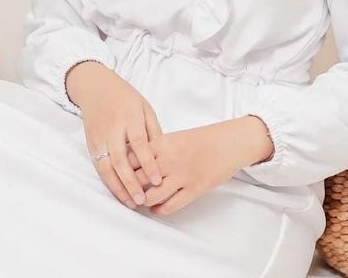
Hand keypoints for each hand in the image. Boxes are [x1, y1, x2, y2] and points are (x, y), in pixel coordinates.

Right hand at [65, 61, 163, 210]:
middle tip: (142, 201)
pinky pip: (98, 167)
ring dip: (117, 188)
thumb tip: (162, 155)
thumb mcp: (144, 107)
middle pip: (119, 160)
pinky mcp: (90, 144)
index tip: (157, 180)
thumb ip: (153, 130)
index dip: (147, 164)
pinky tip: (118, 193)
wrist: (96, 88)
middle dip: (130, 183)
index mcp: (129, 117)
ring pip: (105, 167)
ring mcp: (99, 138)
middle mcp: (112, 129)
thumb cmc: (125, 97)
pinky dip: (108, 182)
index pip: (139, 144)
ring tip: (130, 203)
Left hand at [124, 117, 271, 215]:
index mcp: (163, 144)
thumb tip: (135, 162)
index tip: (118, 173)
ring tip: (140, 201)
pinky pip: (170, 206)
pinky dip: (159, 210)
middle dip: (128, 188)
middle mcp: (169, 160)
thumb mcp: (176, 137)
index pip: (131, 158)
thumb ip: (156, 149)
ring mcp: (181, 177)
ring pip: (150, 196)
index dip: (122, 167)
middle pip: (137, 179)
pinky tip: (156, 209)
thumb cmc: (203, 139)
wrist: (230, 143)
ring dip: (142, 201)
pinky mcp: (194, 190)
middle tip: (125, 192)